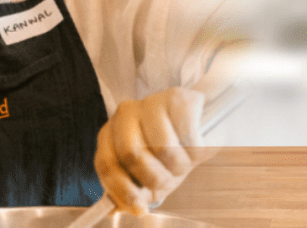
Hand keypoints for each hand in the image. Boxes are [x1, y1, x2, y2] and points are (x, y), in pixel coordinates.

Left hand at [94, 87, 212, 215]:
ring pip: (163, 148)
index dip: (122, 189)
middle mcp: (125, 114)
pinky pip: (187, 136)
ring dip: (180, 166)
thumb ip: (134, 192)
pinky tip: (196, 146)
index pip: (106, 163)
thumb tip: (123, 208)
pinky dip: (196, 151)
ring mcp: (150, 102)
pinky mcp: (177, 98)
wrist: (200, 122)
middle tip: (170, 179)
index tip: (138, 207)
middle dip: (156, 178)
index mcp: (111, 133)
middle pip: (132, 155)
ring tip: (185, 161)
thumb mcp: (150, 175)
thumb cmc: (172, 148)